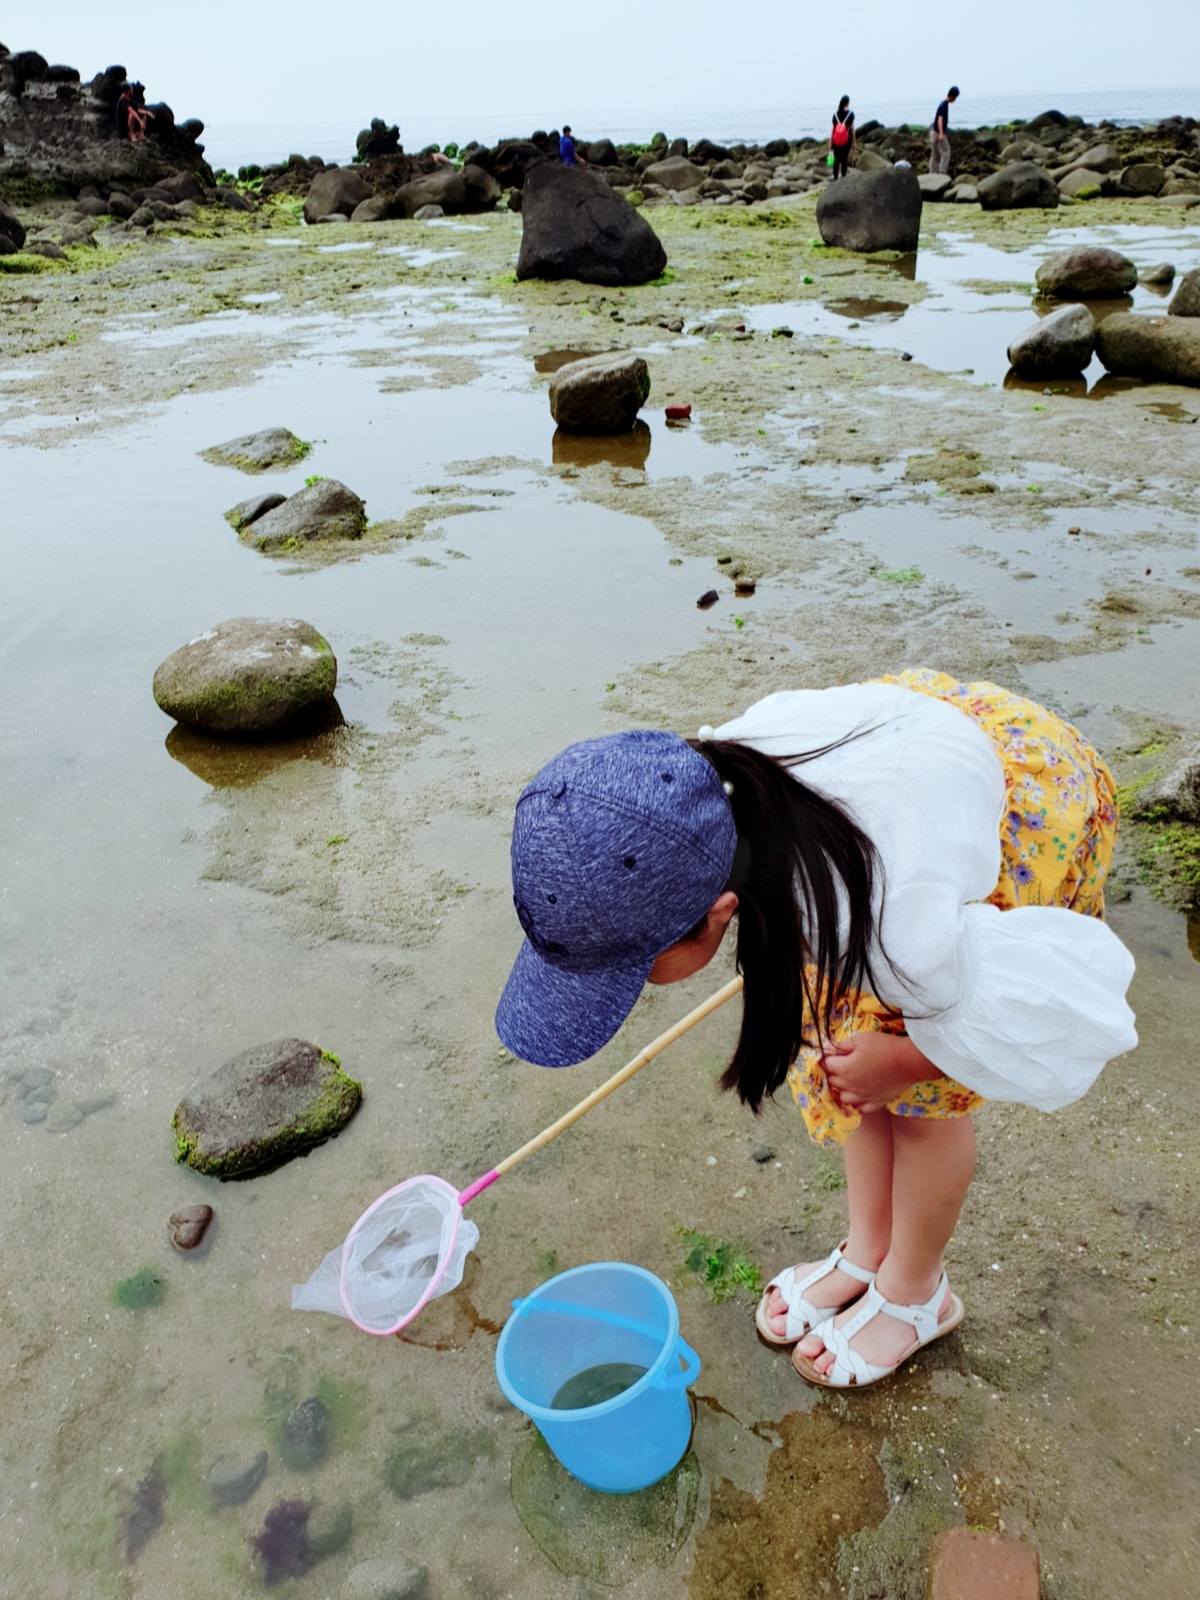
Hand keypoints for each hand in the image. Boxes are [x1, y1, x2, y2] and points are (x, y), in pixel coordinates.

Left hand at [822, 1031, 940, 1113]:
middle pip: (833, 1082)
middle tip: (842, 1063)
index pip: (826, 1065)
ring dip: (844, 1088)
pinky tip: (862, 1092)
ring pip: (844, 1097)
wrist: (909, 1061)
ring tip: (851, 1079)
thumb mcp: (860, 1038)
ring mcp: (863, 1097)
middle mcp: (851, 1086)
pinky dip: (858, 1102)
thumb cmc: (884, 1046)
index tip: (833, 1054)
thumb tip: (827, 1047)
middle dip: (834, 1072)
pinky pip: (862, 1108)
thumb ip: (841, 1044)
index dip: (828, 1058)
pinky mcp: (877, 1102)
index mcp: (845, 1069)